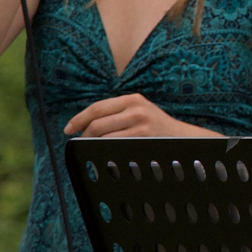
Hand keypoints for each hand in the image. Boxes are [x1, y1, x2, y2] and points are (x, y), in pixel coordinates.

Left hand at [63, 94, 223, 137]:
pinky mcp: (143, 135)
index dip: (79, 118)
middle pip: (97, 121)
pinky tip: (102, 153)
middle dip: (84, 133)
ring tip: (91, 148)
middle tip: (80, 142)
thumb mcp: (139, 112)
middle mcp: (135, 107)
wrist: (182, 138)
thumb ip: (118, 113)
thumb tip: (88, 125)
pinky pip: (114, 143)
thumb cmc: (157, 128)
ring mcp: (140, 121)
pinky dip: (104, 149)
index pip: (97, 107)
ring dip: (92, 143)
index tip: (68, 129)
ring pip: (103, 133)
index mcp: (132, 99)